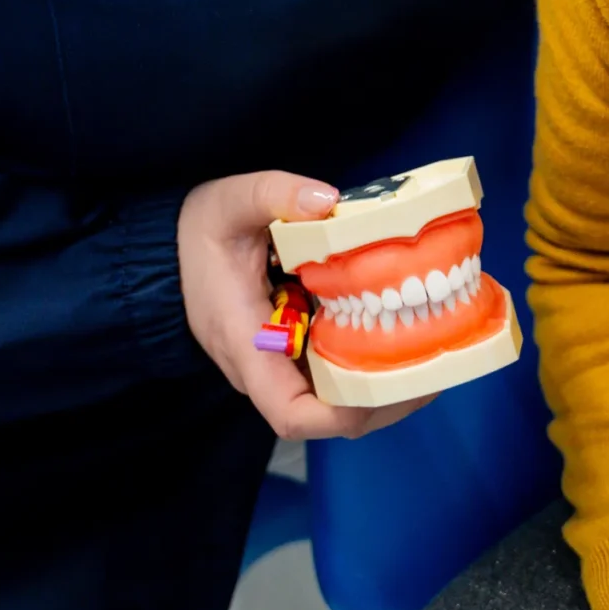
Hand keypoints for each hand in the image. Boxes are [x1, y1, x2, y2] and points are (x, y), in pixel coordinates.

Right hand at [177, 170, 434, 441]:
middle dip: (386, 399)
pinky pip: (334, 373)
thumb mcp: (229, 201)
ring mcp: (278, 364)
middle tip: (438, 365)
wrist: (170, 250)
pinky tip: (407, 334)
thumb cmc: (198, 231)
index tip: (392, 384)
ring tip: (436, 353)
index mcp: (246, 344)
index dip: (343, 412)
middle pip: (329, 414)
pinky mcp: (290, 350)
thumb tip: (327, 202)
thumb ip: (274, 195)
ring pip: (337, 399)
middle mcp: (264, 368)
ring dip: (386, 384)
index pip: (291, 413)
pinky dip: (371, 363)